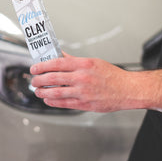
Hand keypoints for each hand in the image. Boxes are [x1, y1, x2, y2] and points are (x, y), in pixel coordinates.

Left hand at [30, 54, 150, 111]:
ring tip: (38, 90)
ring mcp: (83, 92)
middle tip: (34, 80)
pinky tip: (48, 99)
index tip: (34, 68)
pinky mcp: (85, 104)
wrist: (127, 90)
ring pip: (56, 92)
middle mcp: (82, 77)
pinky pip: (64, 103)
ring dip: (43, 91)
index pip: (57, 63)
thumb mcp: (92, 62)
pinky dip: (53, 101)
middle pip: (53, 77)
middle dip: (39, 79)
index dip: (42, 66)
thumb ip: (73, 60)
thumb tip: (59, 56)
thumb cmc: (111, 75)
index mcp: (83, 64)